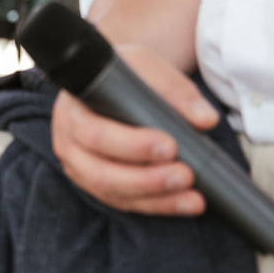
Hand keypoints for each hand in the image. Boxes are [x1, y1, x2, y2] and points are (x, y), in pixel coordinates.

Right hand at [50, 42, 219, 214]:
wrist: (113, 81)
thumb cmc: (125, 72)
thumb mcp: (146, 67)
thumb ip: (175, 91)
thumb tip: (205, 119)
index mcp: (72, 109)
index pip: (95, 133)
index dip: (131, 145)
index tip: (170, 145)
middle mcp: (69, 143)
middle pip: (101, 173)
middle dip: (147, 179)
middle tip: (186, 174)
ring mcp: (80, 168)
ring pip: (113, 193)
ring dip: (156, 198)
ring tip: (193, 196)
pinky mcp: (98, 185)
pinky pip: (125, 203)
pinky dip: (157, 205)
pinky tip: (184, 202)